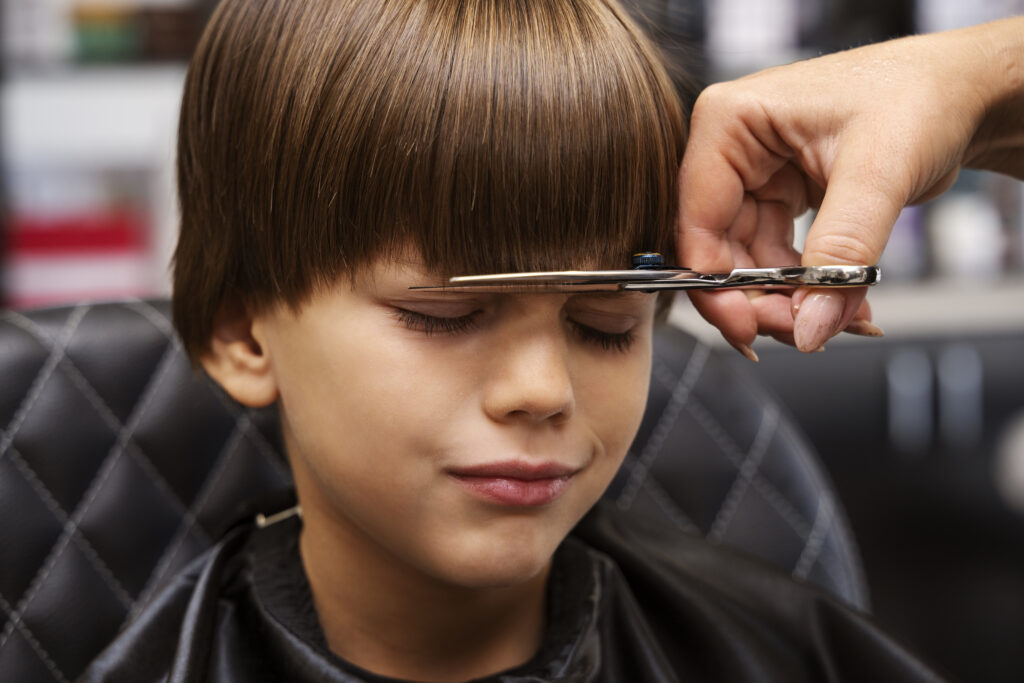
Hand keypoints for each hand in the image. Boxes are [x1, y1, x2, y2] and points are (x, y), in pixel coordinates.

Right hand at [675, 17, 1023, 356]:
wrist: (962, 91)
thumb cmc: (920, 96)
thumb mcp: (879, 172)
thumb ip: (840, 253)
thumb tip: (812, 329)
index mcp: (729, 121)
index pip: (697, 219)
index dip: (715, 282)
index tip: (748, 328)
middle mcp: (730, 149)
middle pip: (716, 250)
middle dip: (757, 300)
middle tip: (803, 332)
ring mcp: (753, 176)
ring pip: (745, 264)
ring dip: (786, 303)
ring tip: (838, 320)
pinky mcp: (778, 198)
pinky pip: (774, 260)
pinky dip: (806, 290)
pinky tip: (842, 305)